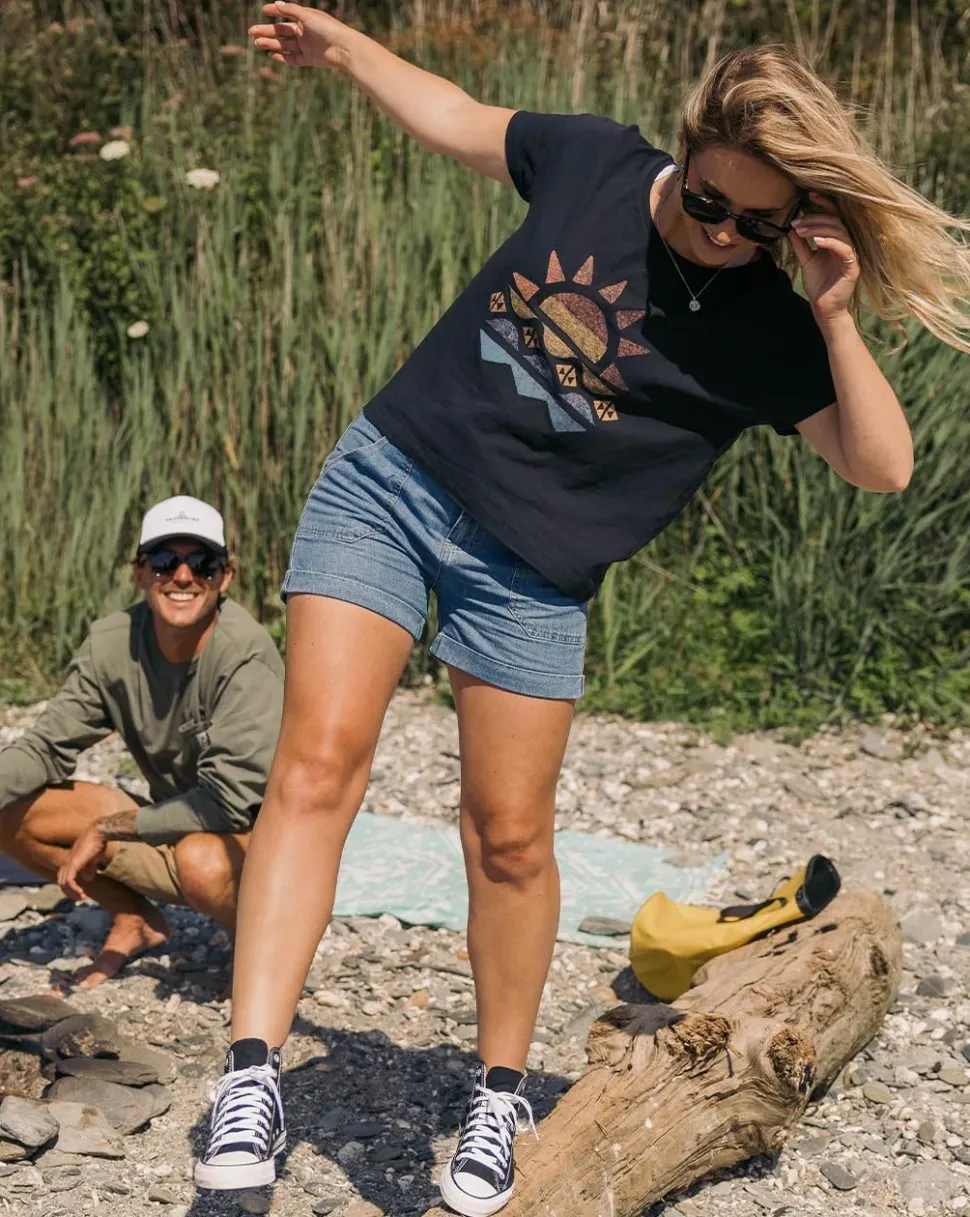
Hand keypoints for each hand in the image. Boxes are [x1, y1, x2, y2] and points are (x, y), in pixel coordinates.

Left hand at [57, 826, 107, 901]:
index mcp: (70, 861)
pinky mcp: (74, 863)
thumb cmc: (97, 843)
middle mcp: (67, 862)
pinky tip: (82, 893)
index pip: (64, 878)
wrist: (99, 833)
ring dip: (72, 893)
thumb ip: (89, 868)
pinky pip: (69, 880)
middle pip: (61, 882)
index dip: (70, 887)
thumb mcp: (93, 859)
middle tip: (80, 898)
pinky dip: (74, 889)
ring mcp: (69, 863)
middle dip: (70, 893)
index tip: (80, 893)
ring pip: (63, 883)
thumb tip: (88, 879)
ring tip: (82, 897)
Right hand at [249, 2, 349, 69]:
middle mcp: (304, 32)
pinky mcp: (309, 59)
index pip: (286, 14)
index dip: (275, 12)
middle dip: (267, 31)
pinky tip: (272, 55)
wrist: (343, 48)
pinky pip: (293, 59)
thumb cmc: (328, 28)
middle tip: (252, 32)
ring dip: (271, 44)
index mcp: (305, 19)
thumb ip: (291, 10)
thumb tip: (276, 3)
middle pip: (282, 32)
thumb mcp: (307, 15)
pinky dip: (282, 58)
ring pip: (285, 45)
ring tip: (258, 43)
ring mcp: (306, 46)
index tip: (263, 11)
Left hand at [789, 192, 860, 326]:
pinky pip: (844, 248)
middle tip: (796, 222)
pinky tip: (816, 241)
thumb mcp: (806, 260)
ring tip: (801, 231)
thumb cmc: (818, 284)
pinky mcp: (852, 265)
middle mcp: (846, 244)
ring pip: (839, 231)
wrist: (823, 308)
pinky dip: (830, 242)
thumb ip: (801, 244)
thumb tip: (791, 227)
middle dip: (815, 218)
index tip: (808, 196)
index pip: (833, 216)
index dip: (823, 204)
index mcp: (837, 240)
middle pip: (835, 221)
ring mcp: (851, 254)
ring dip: (818, 228)